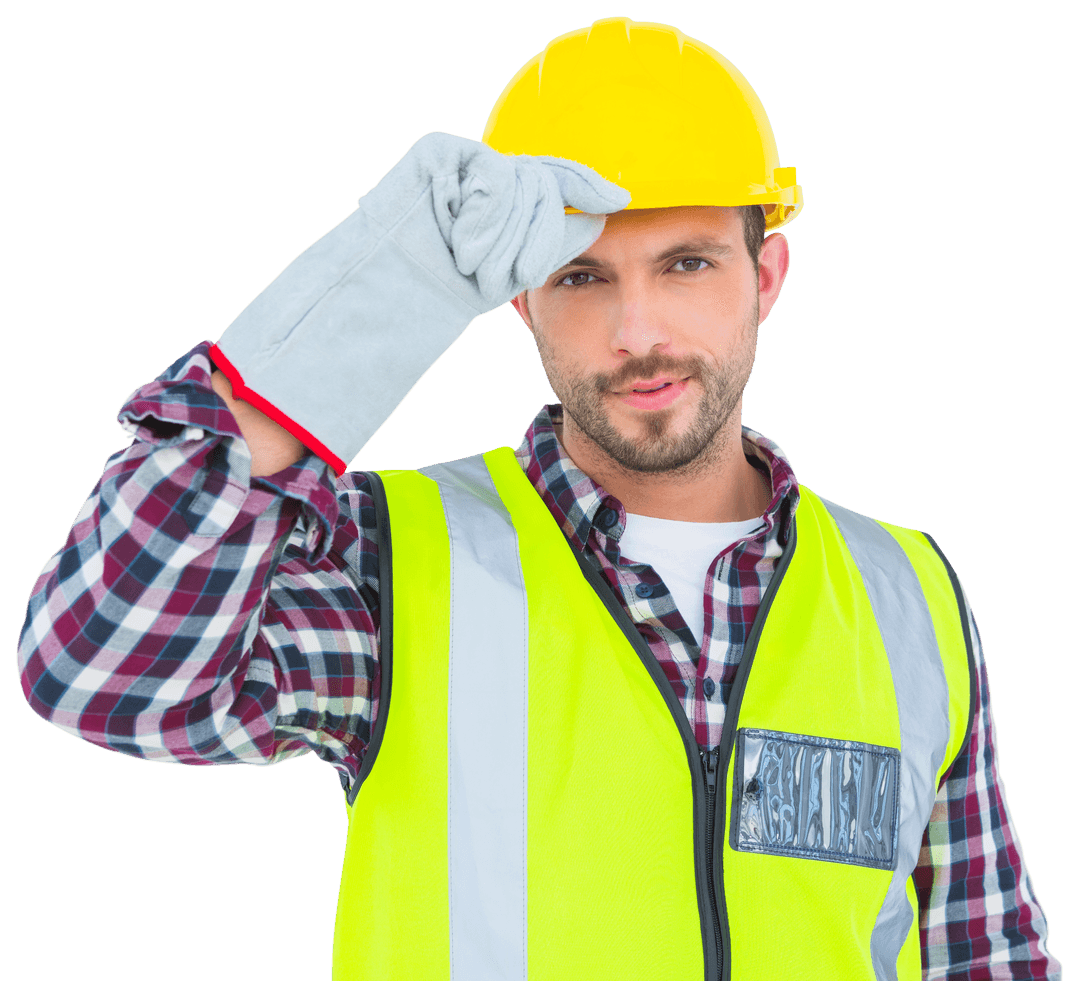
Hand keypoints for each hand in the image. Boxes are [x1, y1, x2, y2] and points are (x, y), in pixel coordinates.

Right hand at [357, 131, 631, 314]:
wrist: (399, 294)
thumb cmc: (451, 286)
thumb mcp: (513, 268)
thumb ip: (554, 239)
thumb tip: (598, 217)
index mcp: (509, 196)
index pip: (558, 179)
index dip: (589, 185)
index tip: (620, 200)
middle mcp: (491, 171)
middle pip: (546, 187)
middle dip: (531, 241)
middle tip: (502, 278)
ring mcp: (466, 158)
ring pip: (520, 183)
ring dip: (499, 237)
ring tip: (467, 262)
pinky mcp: (441, 150)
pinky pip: (492, 173)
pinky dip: (481, 214)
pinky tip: (454, 233)